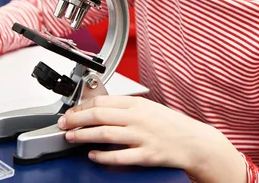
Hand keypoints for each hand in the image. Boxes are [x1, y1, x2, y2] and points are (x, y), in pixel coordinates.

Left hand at [57, 95, 245, 181]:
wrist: (195, 142)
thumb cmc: (171, 125)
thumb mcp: (148, 107)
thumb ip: (125, 108)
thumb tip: (99, 108)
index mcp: (137, 104)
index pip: (102, 101)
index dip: (81, 106)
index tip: (71, 111)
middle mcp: (138, 118)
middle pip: (99, 115)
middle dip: (76, 119)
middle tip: (63, 123)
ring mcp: (142, 136)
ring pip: (105, 134)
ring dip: (84, 135)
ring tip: (71, 137)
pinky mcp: (146, 155)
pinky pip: (119, 156)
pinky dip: (103, 156)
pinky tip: (93, 155)